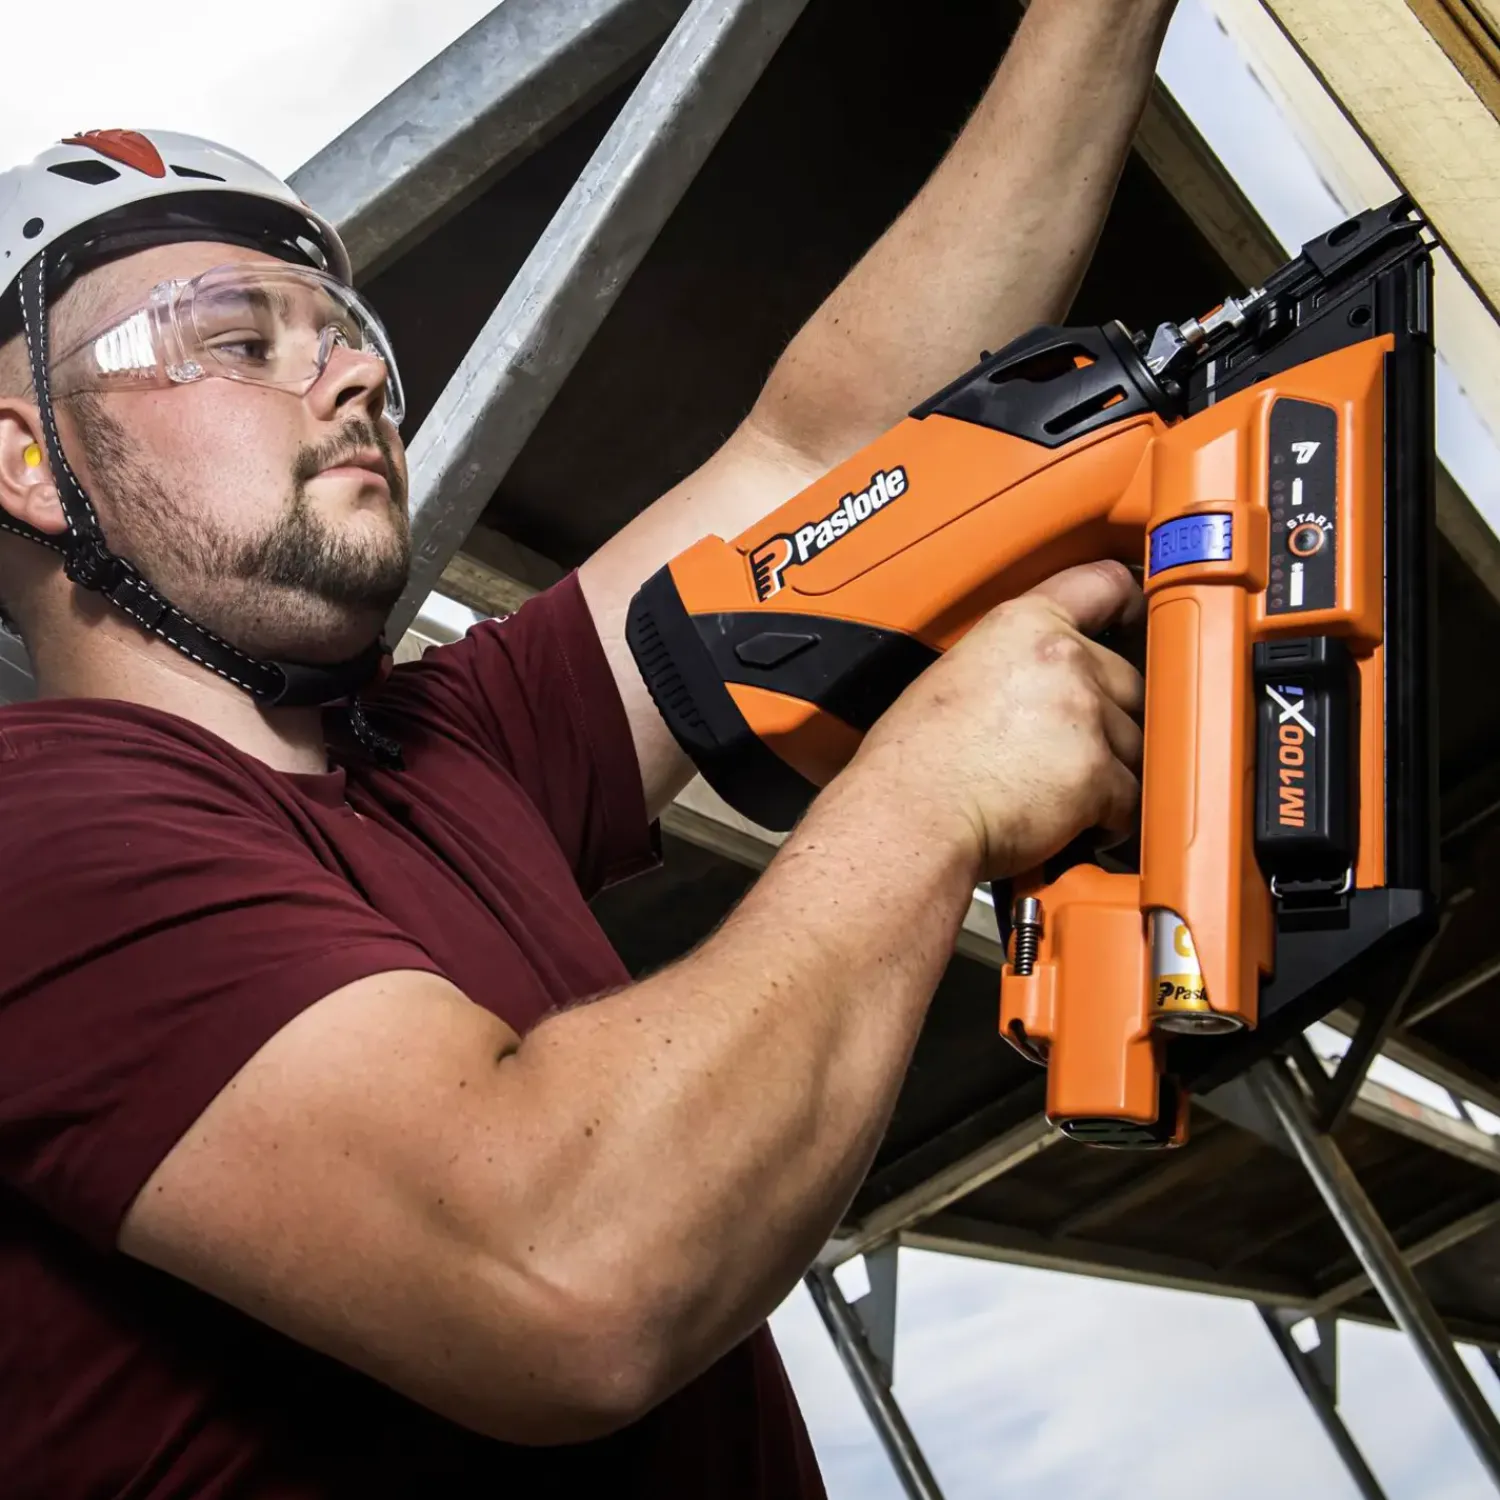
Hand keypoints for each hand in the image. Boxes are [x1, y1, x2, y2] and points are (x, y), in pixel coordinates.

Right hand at [852, 562, 1144, 880]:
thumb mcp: (956, 673)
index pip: (1104, 585)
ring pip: (1135, 742)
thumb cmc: (914, 758)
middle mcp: (1061, 659)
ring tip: (1063, 791)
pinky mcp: (1096, 772)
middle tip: (1071, 748)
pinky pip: (1131, 795)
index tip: (1139, 623)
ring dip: (1111, 769)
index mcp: (1023, 625)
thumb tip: (1037, 685)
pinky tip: (1074, 819)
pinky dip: (1110, 814)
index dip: (1131, 606)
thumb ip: (1012, 663)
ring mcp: (1083, 713)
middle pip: (1130, 681)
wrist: (910, 811)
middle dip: (1111, 718)